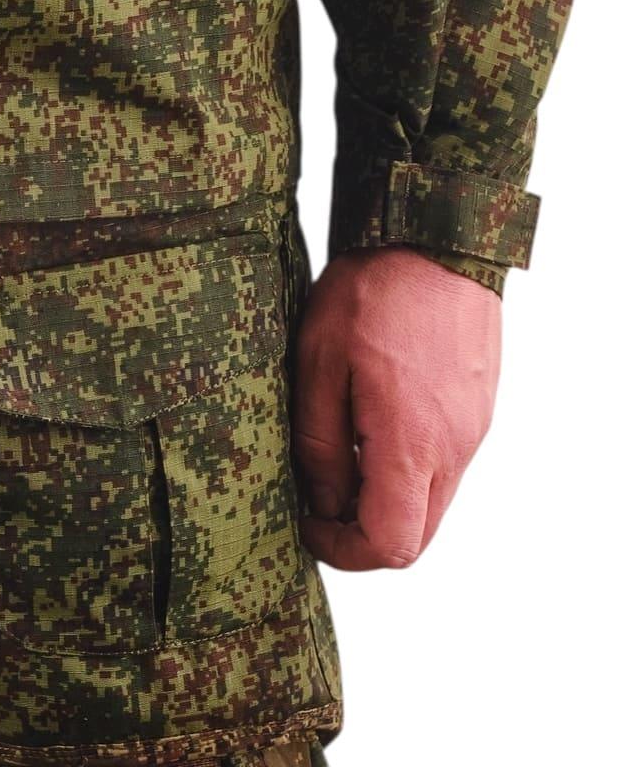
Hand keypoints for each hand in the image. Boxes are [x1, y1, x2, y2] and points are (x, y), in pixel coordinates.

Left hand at [292, 245, 500, 570]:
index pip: (390, 545)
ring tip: (339, 451)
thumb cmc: (373, 291)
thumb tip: (323, 501)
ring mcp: (474, 430)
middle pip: (416, 535)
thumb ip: (318, 442)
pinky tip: (371, 421)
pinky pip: (445, 464)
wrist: (436, 236)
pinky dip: (408, 467)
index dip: (342, 550)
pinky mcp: (478, 409)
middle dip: (363, 533)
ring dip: (386, 498)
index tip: (307, 522)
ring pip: (432, 501)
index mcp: (413, 444)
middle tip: (318, 499)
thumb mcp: (319, 360)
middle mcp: (455, 448)